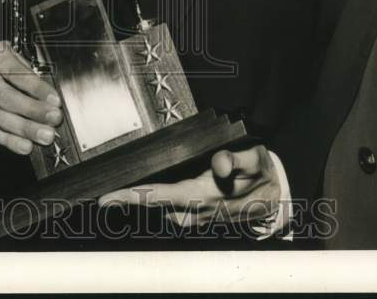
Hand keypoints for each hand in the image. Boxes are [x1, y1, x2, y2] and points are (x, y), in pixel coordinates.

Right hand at [0, 41, 62, 154]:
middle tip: (53, 118)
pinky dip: (11, 141)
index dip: (36, 88)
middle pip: (5, 96)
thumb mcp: (25, 59)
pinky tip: (26, 145)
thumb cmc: (15, 64)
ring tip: (45, 135)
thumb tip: (53, 101)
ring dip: (25, 128)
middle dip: (32, 110)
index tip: (54, 100)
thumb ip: (36, 76)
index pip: (15, 72)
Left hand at [98, 144, 282, 227]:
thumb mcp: (255, 160)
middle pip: (153, 205)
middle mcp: (196, 211)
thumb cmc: (261, 175)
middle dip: (127, 200)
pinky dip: (153, 201)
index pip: (161, 197)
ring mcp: (195, 217)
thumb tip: (219, 162)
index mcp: (206, 196)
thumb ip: (237, 160)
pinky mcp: (196, 216)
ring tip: (117, 192)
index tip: (107, 198)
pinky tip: (143, 192)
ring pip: (159, 210)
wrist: (274, 200)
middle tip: (102, 195)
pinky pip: (168, 209)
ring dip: (140, 201)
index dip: (132, 197)